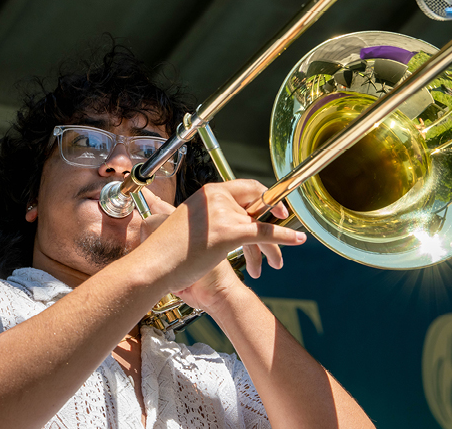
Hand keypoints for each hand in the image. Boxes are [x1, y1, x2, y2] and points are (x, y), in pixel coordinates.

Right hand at [137, 180, 305, 306]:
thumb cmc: (168, 251)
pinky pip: (264, 233)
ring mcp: (223, 214)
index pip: (245, 188)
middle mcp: (216, 197)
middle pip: (256, 204)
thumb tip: (227, 225)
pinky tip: (298, 240)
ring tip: (276, 263)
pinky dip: (284, 237)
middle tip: (285, 218)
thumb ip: (210, 218)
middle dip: (273, 215)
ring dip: (273, 245)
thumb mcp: (190, 224)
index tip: (276, 206)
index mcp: (207, 193)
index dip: (264, 195)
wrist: (154, 264)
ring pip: (260, 225)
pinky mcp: (228, 232)